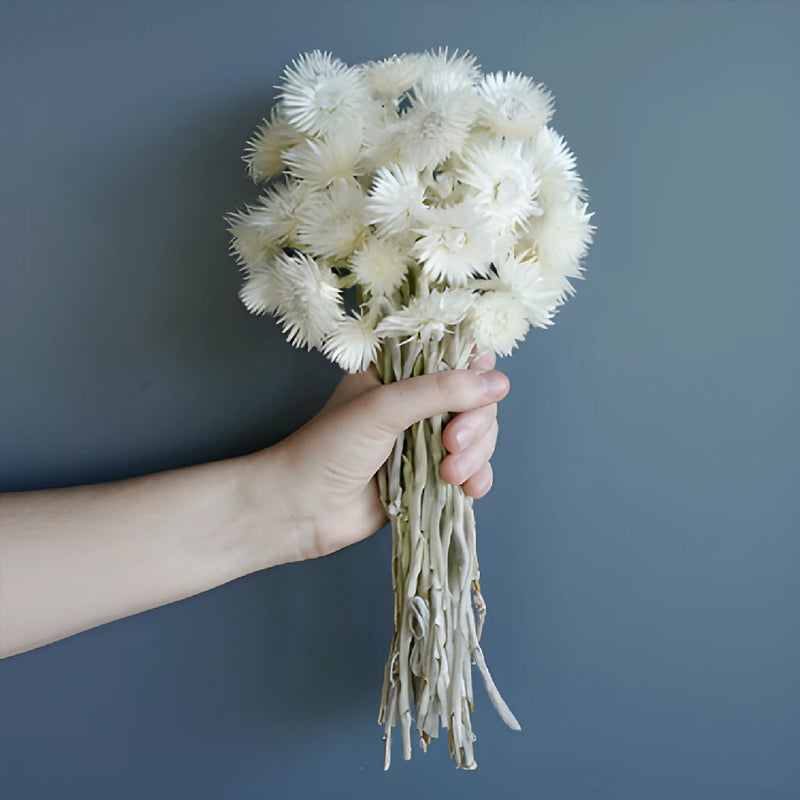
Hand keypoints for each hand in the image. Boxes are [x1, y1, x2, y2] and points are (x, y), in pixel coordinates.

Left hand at [263, 353, 509, 561]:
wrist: (301, 509)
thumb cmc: (329, 448)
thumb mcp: (383, 407)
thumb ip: (441, 391)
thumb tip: (498, 382)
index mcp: (399, 371)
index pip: (453, 356)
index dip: (475, 370)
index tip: (481, 390)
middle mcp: (416, 402)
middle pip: (475, 399)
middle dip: (475, 423)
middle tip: (452, 444)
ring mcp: (425, 439)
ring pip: (478, 436)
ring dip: (476, 455)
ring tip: (450, 474)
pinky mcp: (430, 475)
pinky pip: (472, 470)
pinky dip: (477, 478)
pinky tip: (468, 489)